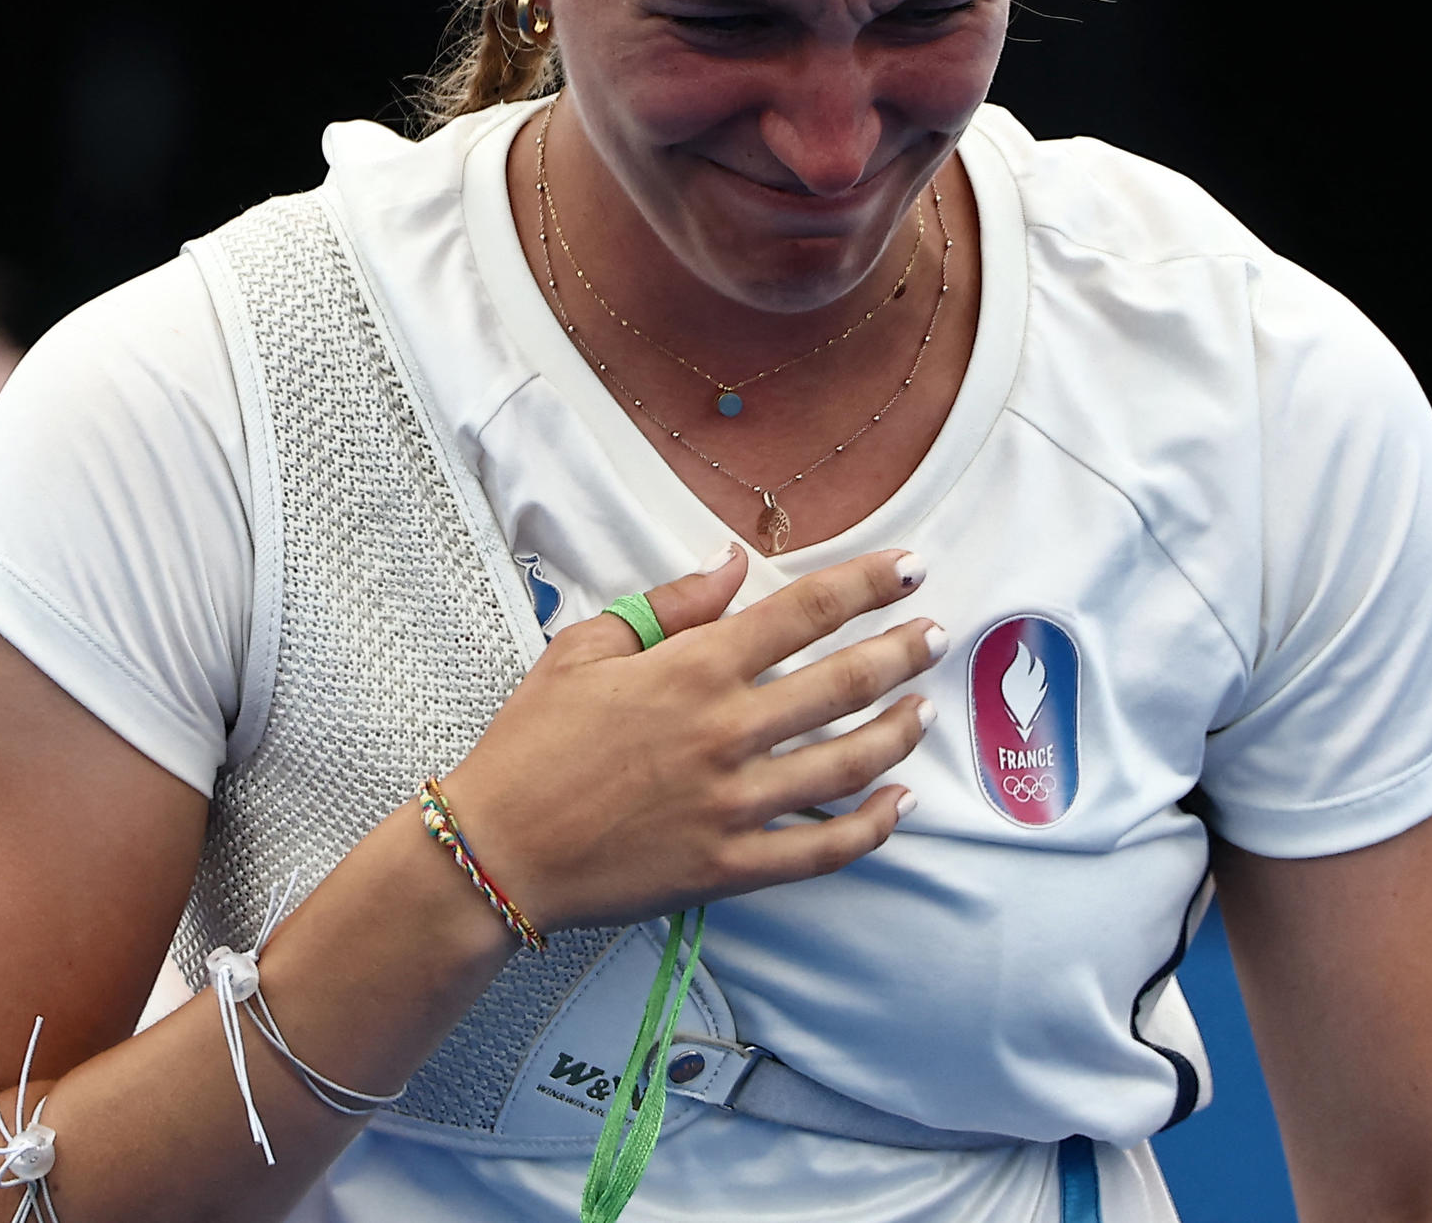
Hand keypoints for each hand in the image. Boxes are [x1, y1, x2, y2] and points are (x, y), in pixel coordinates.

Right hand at [443, 545, 942, 932]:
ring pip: (848, 763)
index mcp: (693, 669)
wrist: (496, 851)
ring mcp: (734, 804)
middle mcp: (726, 731)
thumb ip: (671, 603)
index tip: (910, 566)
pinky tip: (900, 804)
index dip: (867, 583)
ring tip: (925, 711)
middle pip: (845, 682)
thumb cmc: (533, 743)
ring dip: (898, 732)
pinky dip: (872, 828)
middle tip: (935, 636)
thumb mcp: (586, 649)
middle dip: (904, 652)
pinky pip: (822, 850)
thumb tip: (734, 563)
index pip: (805, 612)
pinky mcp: (730, 868)